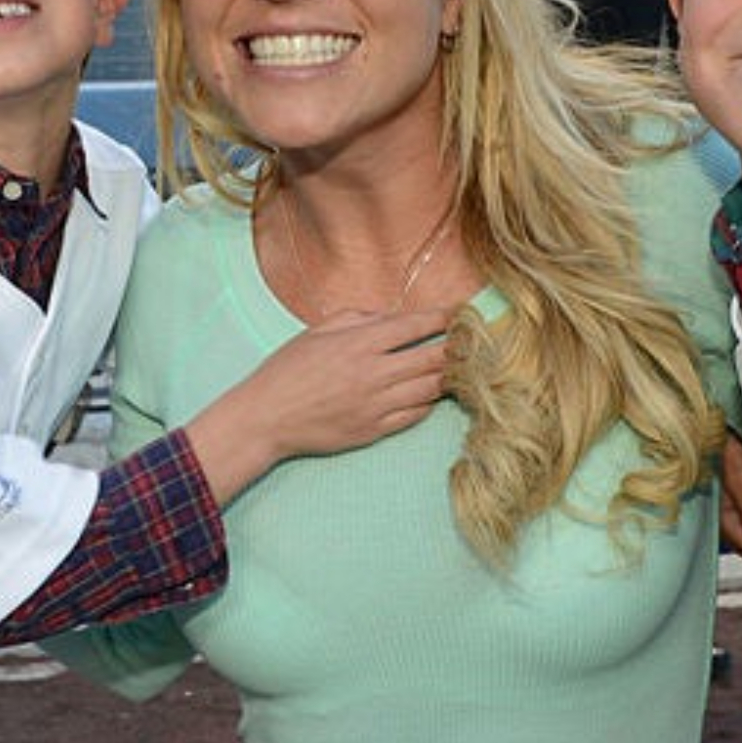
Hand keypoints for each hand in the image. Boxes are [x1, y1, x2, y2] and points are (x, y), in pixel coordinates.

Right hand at [184, 305, 456, 500]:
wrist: (266, 419)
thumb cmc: (286, 371)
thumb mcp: (317, 332)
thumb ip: (357, 318)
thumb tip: (391, 317)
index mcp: (359, 343)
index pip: (415, 326)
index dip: (444, 318)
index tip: (461, 312)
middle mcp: (374, 373)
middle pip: (434, 358)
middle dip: (459, 348)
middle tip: (474, 342)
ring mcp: (377, 405)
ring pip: (430, 389)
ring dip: (448, 376)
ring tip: (460, 367)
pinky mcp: (374, 430)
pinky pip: (415, 415)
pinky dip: (426, 402)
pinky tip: (428, 394)